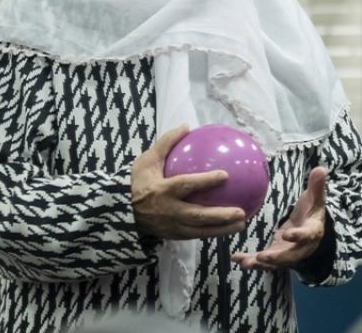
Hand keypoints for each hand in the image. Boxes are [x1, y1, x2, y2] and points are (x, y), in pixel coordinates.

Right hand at [131, 126, 246, 239]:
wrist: (120, 211)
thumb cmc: (137, 182)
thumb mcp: (146, 160)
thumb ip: (166, 143)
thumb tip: (186, 126)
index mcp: (162, 190)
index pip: (186, 185)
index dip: (205, 181)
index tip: (225, 175)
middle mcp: (169, 210)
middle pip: (198, 215)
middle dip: (220, 215)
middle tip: (241, 212)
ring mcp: (171, 226)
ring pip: (200, 230)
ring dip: (221, 229)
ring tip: (242, 224)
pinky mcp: (173, 235)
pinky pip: (196, 235)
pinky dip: (213, 233)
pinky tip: (228, 229)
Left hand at [233, 167, 327, 270]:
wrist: (311, 227)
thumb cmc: (312, 210)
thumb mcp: (316, 198)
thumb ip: (317, 186)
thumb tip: (321, 168)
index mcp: (312, 232)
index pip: (307, 235)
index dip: (298, 236)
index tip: (287, 235)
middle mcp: (301, 247)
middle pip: (291, 256)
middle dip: (277, 257)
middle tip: (263, 256)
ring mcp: (288, 254)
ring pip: (276, 262)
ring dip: (261, 264)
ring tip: (245, 263)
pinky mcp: (277, 256)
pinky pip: (264, 261)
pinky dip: (251, 261)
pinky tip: (236, 258)